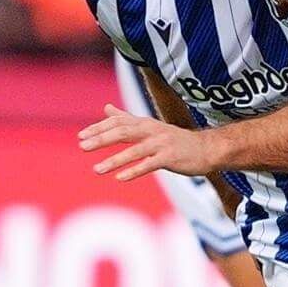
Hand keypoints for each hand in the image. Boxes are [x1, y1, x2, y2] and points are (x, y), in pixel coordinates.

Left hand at [79, 104, 214, 181]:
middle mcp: (152, 130)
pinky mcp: (170, 158)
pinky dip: (134, 171)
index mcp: (145, 123)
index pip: (118, 122)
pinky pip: (150, 165)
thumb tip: (106, 108)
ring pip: (134, 150)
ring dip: (114, 160)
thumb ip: (127, 119)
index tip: (81, 136)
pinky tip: (120, 178)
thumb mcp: (150, 126)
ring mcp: (162, 144)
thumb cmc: (176, 140)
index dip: (99, 128)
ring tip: (97, 169)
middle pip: (123, 131)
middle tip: (82, 146)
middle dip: (101, 139)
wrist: (206, 149)